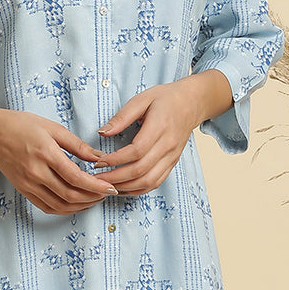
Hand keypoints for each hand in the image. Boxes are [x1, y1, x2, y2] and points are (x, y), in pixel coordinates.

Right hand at [0, 109, 118, 215]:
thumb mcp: (53, 128)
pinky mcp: (24, 190)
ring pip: (60, 206)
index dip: (97, 186)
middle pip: (71, 195)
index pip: (77, 178)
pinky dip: (65, 209)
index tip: (111, 187)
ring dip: (81, 206)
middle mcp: (36, 173)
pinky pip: (48, 207)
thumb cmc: (21, 126)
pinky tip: (76, 204)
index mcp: (46, 154)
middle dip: (93, 198)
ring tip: (95, 200)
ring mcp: (28, 184)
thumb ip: (77, 145)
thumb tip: (99, 157)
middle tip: (107, 194)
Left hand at [93, 77, 217, 193]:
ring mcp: (171, 157)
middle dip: (116, 178)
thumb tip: (103, 132)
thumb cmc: (166, 99)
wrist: (191, 103)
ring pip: (148, 181)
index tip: (99, 162)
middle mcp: (168, 145)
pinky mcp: (172, 163)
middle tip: (97, 178)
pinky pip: (155, 183)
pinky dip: (138, 190)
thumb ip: (122, 117)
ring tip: (107, 185)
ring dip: (126, 187)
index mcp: (160, 127)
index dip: (116, 160)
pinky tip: (123, 187)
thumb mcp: (142, 99)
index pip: (136, 151)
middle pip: (141, 170)